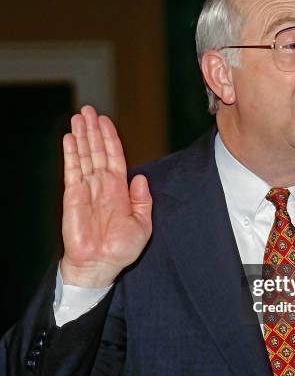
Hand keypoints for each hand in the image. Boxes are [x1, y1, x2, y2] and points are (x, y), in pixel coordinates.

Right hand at [60, 105, 151, 287]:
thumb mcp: (143, 224)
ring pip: (84, 156)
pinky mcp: (72, 196)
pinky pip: (72, 170)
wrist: (101, 265)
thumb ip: (143, 200)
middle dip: (93, 130)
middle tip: (88, 110)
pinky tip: (70, 139)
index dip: (110, 138)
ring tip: (78, 117)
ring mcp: (86, 189)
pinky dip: (71, 154)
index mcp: (120, 190)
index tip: (105, 121)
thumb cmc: (121, 249)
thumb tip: (141, 176)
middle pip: (98, 151)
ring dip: (82, 136)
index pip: (115, 157)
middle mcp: (102, 185)